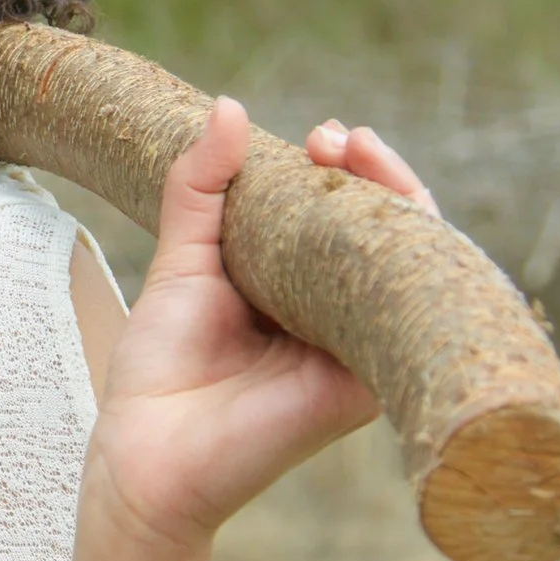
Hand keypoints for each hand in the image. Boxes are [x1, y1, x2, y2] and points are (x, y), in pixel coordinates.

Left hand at [88, 99, 436, 560]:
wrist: (143, 454)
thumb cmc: (161, 366)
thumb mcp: (182, 259)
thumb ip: (201, 187)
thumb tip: (231, 106)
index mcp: (300, 285)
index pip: (347, 215)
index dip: (349, 168)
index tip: (322, 135)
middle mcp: (338, 315)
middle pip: (391, 233)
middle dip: (379, 173)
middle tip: (340, 139)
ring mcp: (357, 350)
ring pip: (414, 266)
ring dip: (402, 203)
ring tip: (361, 156)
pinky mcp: (364, 386)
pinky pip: (408, 322)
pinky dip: (415, 267)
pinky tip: (395, 223)